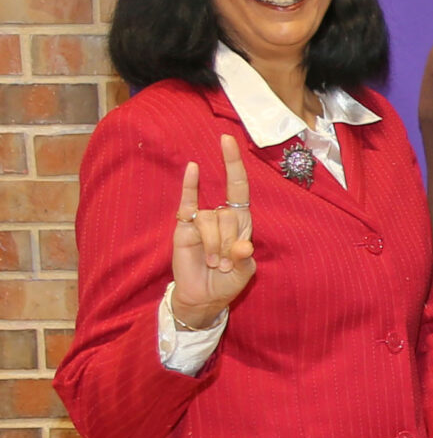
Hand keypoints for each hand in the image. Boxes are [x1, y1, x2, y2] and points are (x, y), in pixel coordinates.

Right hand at [171, 135, 254, 326]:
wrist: (203, 296)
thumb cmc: (226, 282)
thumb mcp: (242, 274)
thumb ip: (243, 260)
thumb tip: (242, 247)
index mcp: (241, 223)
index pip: (238, 188)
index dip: (234, 165)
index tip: (228, 140)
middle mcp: (222, 216)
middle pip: (228, 215)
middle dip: (227, 243)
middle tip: (223, 264)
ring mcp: (201, 220)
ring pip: (211, 221)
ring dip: (213, 245)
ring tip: (212, 263)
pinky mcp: (183, 227)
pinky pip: (187, 204)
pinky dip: (190, 187)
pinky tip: (192, 168)